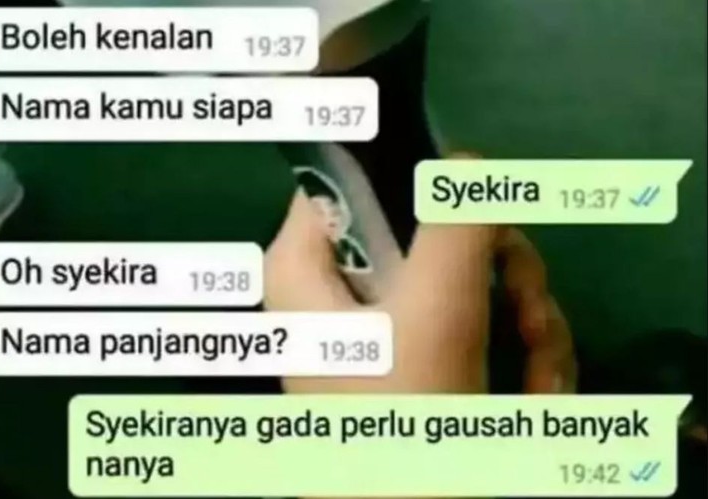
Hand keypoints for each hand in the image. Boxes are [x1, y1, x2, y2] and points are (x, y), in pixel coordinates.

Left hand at [265, 190, 575, 393]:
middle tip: (529, 306)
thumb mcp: (434, 311)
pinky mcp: (418, 354)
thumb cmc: (401, 417)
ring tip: (540, 374)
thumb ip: (456, 220)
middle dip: (500, 269)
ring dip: (524, 319)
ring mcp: (381, 323)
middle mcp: (336, 284)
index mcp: (306, 262)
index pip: (349, 175)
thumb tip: (470, 164)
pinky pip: (475, 323)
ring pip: (468, 276)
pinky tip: (536, 394)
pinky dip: (516, 354)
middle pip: (430, 226)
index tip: (474, 202)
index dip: (414, 174)